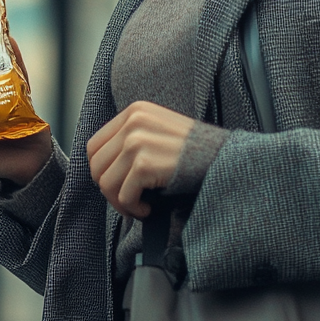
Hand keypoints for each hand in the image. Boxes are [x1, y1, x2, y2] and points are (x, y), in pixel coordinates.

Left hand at [86, 101, 193, 217]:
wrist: (225, 159)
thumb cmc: (195, 153)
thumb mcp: (159, 131)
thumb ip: (131, 140)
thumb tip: (103, 169)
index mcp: (135, 111)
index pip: (94, 146)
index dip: (102, 172)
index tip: (118, 186)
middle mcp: (133, 121)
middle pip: (96, 166)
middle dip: (110, 190)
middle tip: (129, 201)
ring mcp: (137, 140)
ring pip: (106, 183)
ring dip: (121, 202)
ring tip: (141, 206)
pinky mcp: (145, 163)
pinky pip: (123, 195)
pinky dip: (133, 208)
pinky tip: (149, 208)